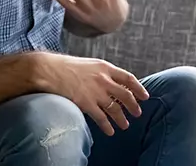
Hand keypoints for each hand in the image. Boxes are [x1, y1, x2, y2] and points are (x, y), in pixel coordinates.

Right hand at [34, 52, 149, 135]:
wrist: (50, 70)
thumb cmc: (66, 66)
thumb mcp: (89, 64)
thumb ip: (102, 73)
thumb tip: (111, 83)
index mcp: (105, 67)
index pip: (128, 78)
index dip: (139, 88)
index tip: (145, 96)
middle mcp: (104, 79)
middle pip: (125, 95)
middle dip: (133, 106)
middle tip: (138, 113)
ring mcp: (96, 92)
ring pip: (115, 108)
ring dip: (122, 118)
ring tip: (125, 125)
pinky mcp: (86, 103)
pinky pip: (101, 118)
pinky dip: (107, 126)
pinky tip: (110, 131)